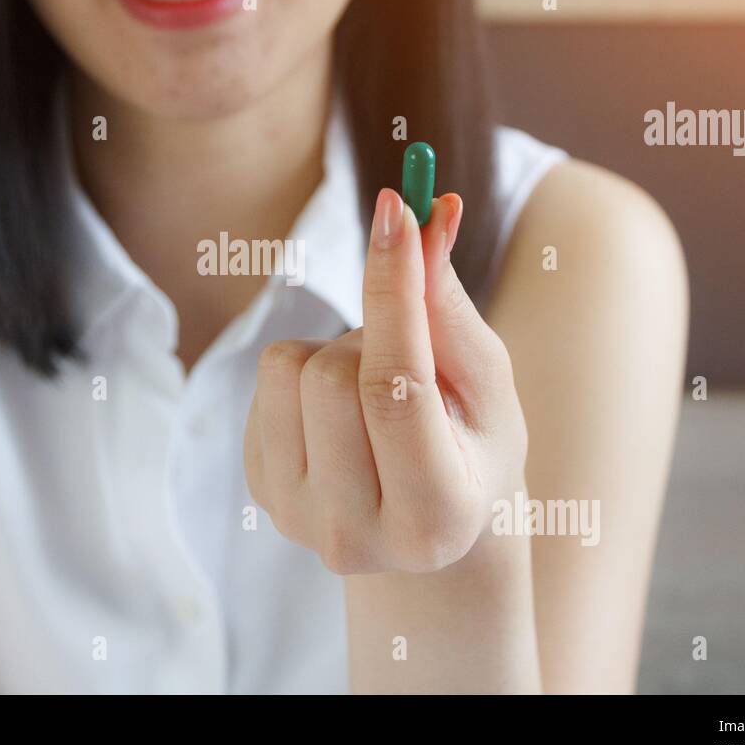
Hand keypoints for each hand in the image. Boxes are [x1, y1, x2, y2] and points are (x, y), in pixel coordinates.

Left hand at [244, 188, 528, 574]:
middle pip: (332, 379)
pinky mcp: (260, 489)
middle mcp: (355, 534)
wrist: (431, 518)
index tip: (395, 209)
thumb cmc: (472, 440)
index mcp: (435, 515)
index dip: (394, 291)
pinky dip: (308, 373)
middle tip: (403, 347)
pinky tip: (343, 411)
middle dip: (370, 333)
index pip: (396, 388)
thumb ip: (449, 303)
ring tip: (373, 386)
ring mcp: (296, 517)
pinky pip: (265, 383)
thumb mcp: (484, 379)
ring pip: (288, 370)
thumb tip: (427, 210)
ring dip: (336, 352)